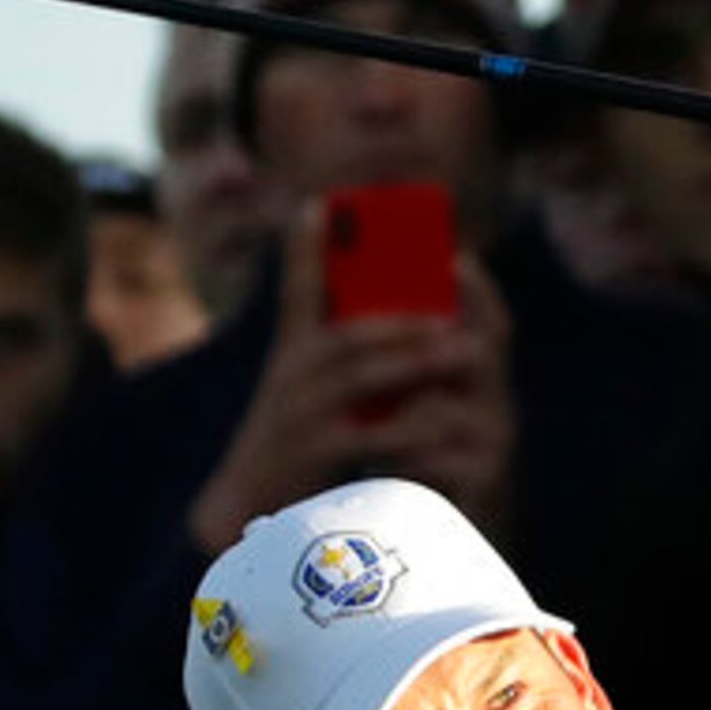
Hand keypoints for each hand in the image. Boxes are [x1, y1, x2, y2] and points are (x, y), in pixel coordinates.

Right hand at [188, 203, 514, 551]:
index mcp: (291, 355)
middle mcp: (291, 377)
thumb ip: (340, 359)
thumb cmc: (292, 445)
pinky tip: (442, 423)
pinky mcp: (313, 454)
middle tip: (450, 313)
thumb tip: (394, 332)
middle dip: (401, 321)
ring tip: (458, 352)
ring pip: (361, 376)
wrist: (251, 506)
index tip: (317, 203)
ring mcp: (300, 415)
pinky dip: (410, 429)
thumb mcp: (306, 392)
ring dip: (412, 361)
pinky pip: (369, 434)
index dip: (304, 248)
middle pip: (349, 334)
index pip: (297, 291)